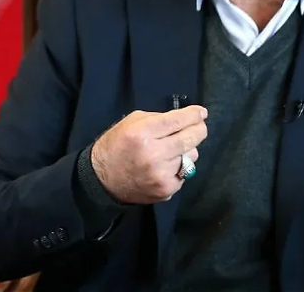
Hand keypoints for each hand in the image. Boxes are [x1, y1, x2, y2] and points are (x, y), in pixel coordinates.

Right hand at [90, 105, 207, 204]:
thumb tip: (186, 118)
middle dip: (199, 129)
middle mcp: (154, 154)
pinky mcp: (165, 190)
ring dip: (187, 150)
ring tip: (173, 150)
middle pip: (191, 138)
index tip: (201, 113)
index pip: (178, 120)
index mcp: (143, 133)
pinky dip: (180, 167)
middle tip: (199, 126)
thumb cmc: (117, 145)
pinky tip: (166, 165)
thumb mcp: (132, 122)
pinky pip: (185, 174)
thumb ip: (158, 119)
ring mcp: (161, 174)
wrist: (102, 179)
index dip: (194, 115)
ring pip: (192, 157)